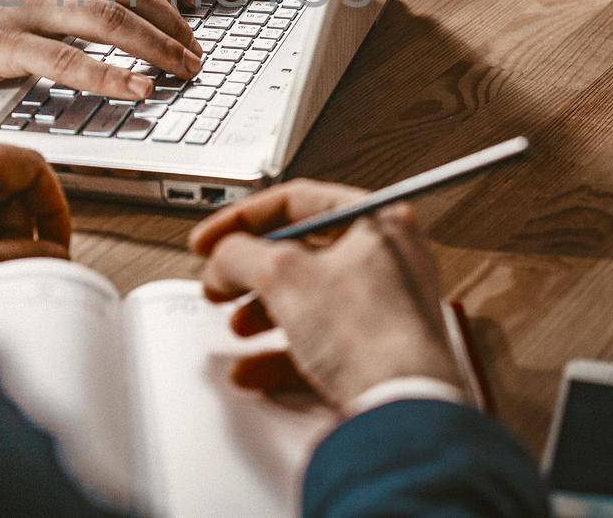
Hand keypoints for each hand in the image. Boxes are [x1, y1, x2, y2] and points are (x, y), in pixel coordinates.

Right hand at [0, 0, 202, 96]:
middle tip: (197, 51)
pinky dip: (112, 76)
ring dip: (158, 47)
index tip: (185, 17)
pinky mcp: (9, 45)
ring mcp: (27, 7)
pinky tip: (140, 89)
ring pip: (111, 22)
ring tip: (186, 69)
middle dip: (173, 22)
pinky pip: (71, 62)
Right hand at [189, 180, 461, 408]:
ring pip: (308, 299)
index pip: (296, 201)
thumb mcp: (283, 275)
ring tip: (238, 327)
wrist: (403, 410)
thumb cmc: (368, 334)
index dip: (241, 219)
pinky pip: (322, 341)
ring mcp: (386, 307)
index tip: (210, 239)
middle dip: (250, 273)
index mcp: (378, 221)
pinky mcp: (379, 351)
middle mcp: (388, 259)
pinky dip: (282, 352)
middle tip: (219, 284)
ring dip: (262, 313)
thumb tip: (223, 255)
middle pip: (300, 253)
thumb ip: (240, 254)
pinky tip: (253, 370)